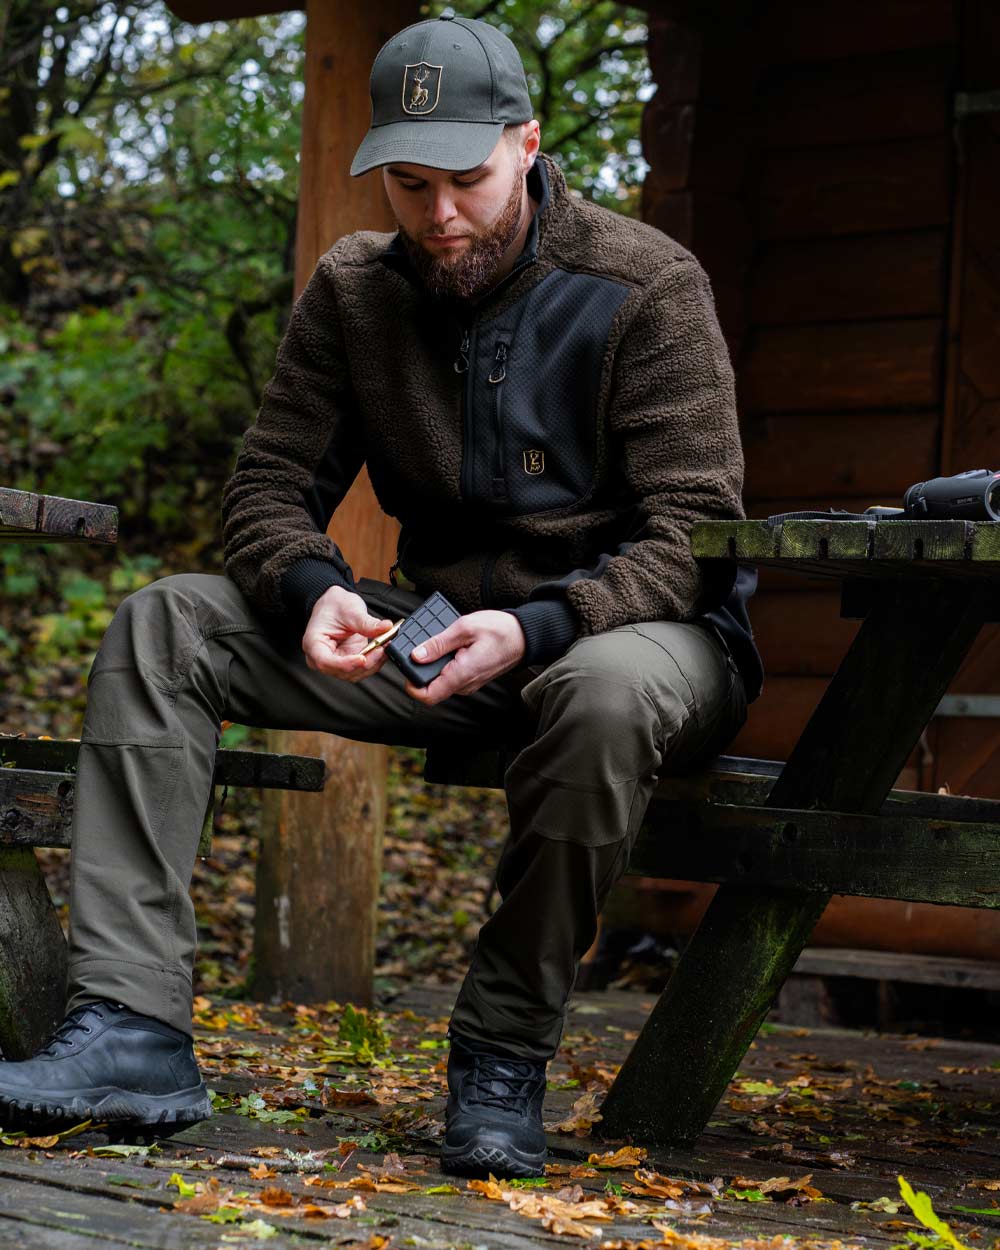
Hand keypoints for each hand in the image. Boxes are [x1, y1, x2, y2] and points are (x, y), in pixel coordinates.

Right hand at [302, 585, 395, 681]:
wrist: (335, 605)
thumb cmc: (334, 606)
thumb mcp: (350, 610)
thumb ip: (367, 623)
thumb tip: (385, 628)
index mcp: (313, 644)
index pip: (325, 662)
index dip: (345, 664)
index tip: (363, 658)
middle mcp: (321, 657)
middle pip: (342, 671)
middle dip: (365, 662)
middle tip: (381, 647)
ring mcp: (335, 662)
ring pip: (354, 673)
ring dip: (372, 663)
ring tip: (384, 646)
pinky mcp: (348, 662)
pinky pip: (361, 669)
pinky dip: (374, 662)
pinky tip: (381, 650)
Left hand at [404, 610, 525, 705]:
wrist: (524, 636)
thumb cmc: (499, 631)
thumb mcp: (465, 628)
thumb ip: (439, 643)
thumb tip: (416, 655)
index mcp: (461, 675)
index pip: (428, 696)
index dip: (411, 686)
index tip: (406, 667)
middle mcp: (464, 684)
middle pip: (431, 687)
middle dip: (420, 669)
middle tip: (418, 646)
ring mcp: (468, 683)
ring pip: (440, 681)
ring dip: (432, 665)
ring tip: (435, 643)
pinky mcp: (471, 678)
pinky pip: (450, 676)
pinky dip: (444, 664)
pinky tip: (448, 646)